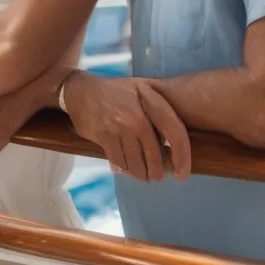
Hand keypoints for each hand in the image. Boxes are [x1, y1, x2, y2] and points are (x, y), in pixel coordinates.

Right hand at [63, 73, 191, 181]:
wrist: (81, 90)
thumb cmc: (118, 91)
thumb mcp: (143, 88)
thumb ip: (161, 108)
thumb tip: (175, 139)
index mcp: (150, 100)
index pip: (175, 131)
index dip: (183, 157)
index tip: (182, 174)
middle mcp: (136, 115)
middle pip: (155, 153)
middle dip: (159, 171)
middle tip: (159, 176)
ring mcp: (118, 127)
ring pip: (137, 162)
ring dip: (143, 174)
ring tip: (146, 176)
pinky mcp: (103, 137)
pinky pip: (120, 162)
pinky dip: (126, 169)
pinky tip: (129, 169)